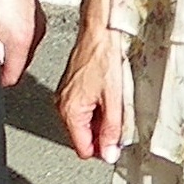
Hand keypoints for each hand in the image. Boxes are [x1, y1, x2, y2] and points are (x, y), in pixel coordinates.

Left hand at [0, 0, 42, 86]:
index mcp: (22, 38)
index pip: (13, 75)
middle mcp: (35, 29)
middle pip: (20, 61)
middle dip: (5, 65)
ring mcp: (36, 16)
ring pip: (23, 43)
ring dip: (9, 47)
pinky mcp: (32, 4)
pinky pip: (23, 26)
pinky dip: (12, 30)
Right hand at [56, 22, 129, 157]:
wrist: (100, 31)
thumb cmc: (105, 57)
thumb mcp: (115, 99)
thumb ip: (112, 129)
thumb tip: (110, 153)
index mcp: (70, 111)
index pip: (82, 148)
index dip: (101, 151)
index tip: (115, 149)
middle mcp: (62, 104)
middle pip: (81, 135)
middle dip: (101, 136)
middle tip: (121, 127)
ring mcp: (65, 94)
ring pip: (83, 121)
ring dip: (100, 122)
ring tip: (117, 108)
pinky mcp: (71, 86)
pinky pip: (83, 107)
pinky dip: (96, 108)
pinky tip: (109, 98)